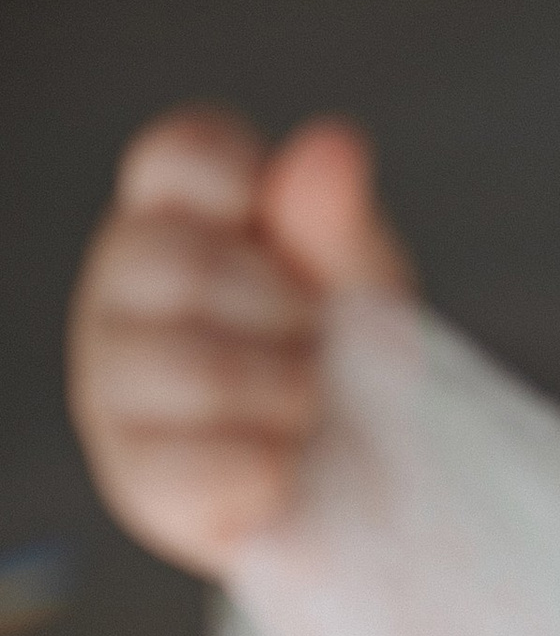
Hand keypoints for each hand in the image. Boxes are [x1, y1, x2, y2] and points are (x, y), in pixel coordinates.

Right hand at [67, 107, 412, 574]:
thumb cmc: (348, 367)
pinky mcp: (136, 481)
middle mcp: (121, 295)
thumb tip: (331, 143)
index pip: (178, 156)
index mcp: (172, 219)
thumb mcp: (360, 282)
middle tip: (314, 344)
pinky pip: (208, 466)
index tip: (289, 239)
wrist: (370, 491)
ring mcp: (114, 389)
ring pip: (196, 369)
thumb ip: (338, 219)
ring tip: (305, 408)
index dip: (245, 183)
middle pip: (183, 263)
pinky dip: (274, 470)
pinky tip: (282, 467)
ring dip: (289, 394)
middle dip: (285, 311)